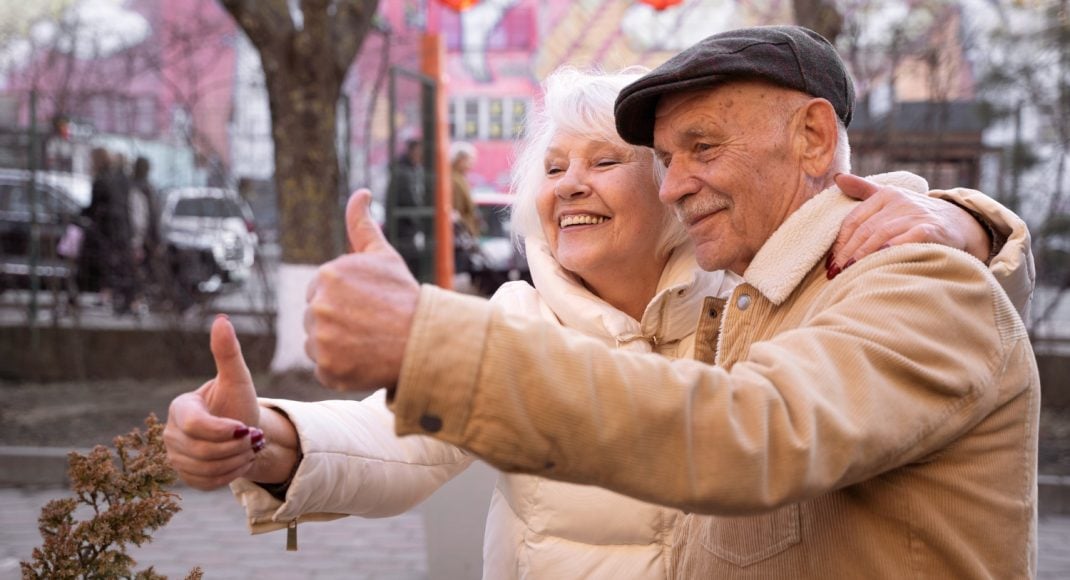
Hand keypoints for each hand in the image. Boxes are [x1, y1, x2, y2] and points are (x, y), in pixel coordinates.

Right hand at [164, 315, 260, 489]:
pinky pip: (208, 482)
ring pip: (206, 468)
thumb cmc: (239, 402)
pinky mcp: (187, 478)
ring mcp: (176, 458)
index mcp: (180, 408)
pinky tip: (240, 461)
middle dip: (236, 447)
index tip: (247, 428)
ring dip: (237, 461)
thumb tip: (222, 320)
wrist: (246, 433)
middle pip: (201, 451)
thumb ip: (228, 353)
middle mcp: (171, 434)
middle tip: (254, 438)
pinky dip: (231, 474)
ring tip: (248, 448)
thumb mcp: (238, 379)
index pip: (194, 425)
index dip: (223, 430)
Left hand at [305, 189, 419, 390]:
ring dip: (336, 346)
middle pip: (315, 318)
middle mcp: (318, 306)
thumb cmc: (405, 297)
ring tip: (367, 342)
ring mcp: (321, 340)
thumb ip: (362, 225)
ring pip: (316, 343)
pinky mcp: (326, 369)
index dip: (344, 300)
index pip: (320, 291)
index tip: (367, 305)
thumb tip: (360, 192)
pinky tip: (363, 359)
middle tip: (369, 325)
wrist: (426, 340)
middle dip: (337, 322)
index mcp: (327, 275)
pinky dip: (339, 368)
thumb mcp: (384, 256)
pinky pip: (322, 368)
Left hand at [831, 174, 989, 275]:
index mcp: (886, 194)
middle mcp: (900, 201)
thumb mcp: (891, 199)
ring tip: (849, 272)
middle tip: (835, 272)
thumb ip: (864, 190)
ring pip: (881, 235)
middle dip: (847, 252)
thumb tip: (837, 178)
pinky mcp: (931, 229)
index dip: (840, 242)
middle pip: (865, 229)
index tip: (830, 262)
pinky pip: (905, 241)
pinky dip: (889, 252)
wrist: (959, 223)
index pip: (854, 219)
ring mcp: (916, 214)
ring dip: (862, 255)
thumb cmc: (916, 216)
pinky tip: (877, 264)